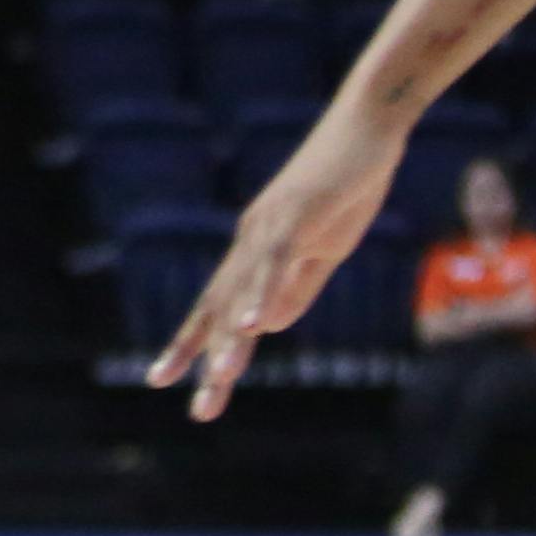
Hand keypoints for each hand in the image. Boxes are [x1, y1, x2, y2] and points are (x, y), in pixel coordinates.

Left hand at [154, 89, 407, 418]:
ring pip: (243, 291)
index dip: (192, 344)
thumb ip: (296, 287)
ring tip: (219, 380)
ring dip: (232, 338)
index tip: (168, 381)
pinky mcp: (297, 214)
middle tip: (199, 410)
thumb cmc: (348, 185)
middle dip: (206, 359)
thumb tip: (267, 328)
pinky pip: (275, 261)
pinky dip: (264, 293)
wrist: (367, 125)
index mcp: (255, 249)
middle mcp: (251, 239)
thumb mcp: (323, 249)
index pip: (215, 305)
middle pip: (221, 307)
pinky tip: (255, 325)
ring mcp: (270, 225)